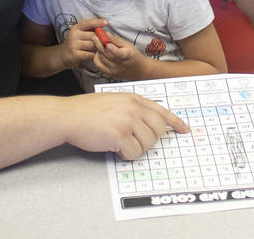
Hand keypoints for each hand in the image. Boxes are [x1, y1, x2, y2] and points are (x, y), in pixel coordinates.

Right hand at [59, 93, 188, 160]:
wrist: (69, 115)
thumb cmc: (87, 111)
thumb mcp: (114, 101)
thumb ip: (132, 108)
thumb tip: (147, 124)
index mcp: (134, 99)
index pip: (162, 111)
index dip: (175, 122)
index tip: (184, 129)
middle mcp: (134, 108)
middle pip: (158, 130)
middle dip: (150, 140)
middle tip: (135, 142)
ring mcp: (128, 121)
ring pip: (147, 144)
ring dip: (135, 148)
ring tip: (120, 143)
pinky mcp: (119, 135)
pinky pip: (134, 153)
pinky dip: (126, 155)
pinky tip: (114, 148)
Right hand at [60, 18, 105, 69]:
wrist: (63, 55)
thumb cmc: (76, 42)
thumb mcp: (80, 33)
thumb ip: (90, 29)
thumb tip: (104, 27)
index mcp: (76, 28)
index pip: (88, 23)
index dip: (98, 22)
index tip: (107, 22)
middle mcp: (74, 35)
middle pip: (93, 35)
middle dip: (101, 39)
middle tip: (106, 41)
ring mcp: (74, 45)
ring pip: (93, 45)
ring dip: (99, 47)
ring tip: (102, 48)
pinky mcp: (76, 55)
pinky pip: (90, 54)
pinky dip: (95, 55)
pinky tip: (97, 55)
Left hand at [91, 30, 146, 80]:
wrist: (138, 70)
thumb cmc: (133, 55)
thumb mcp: (128, 45)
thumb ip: (117, 40)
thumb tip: (107, 34)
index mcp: (127, 56)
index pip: (117, 53)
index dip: (110, 47)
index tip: (106, 41)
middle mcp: (119, 65)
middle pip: (106, 54)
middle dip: (99, 44)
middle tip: (95, 36)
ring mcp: (114, 70)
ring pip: (101, 58)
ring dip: (97, 50)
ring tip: (97, 43)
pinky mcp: (109, 73)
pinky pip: (98, 64)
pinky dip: (96, 57)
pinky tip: (98, 52)